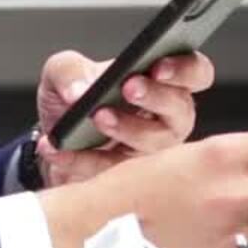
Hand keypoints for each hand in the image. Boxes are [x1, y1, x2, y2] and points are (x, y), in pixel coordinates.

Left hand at [33, 49, 214, 185]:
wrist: (52, 141)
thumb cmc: (73, 99)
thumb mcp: (63, 73)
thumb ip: (69, 70)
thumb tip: (80, 90)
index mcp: (162, 82)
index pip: (195, 72)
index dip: (185, 69)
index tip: (158, 66)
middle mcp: (167, 118)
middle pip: (182, 109)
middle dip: (157, 97)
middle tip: (128, 88)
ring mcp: (152, 152)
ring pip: (154, 144)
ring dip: (126, 128)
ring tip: (96, 116)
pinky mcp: (130, 181)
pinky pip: (113, 171)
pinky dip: (82, 159)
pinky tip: (58, 147)